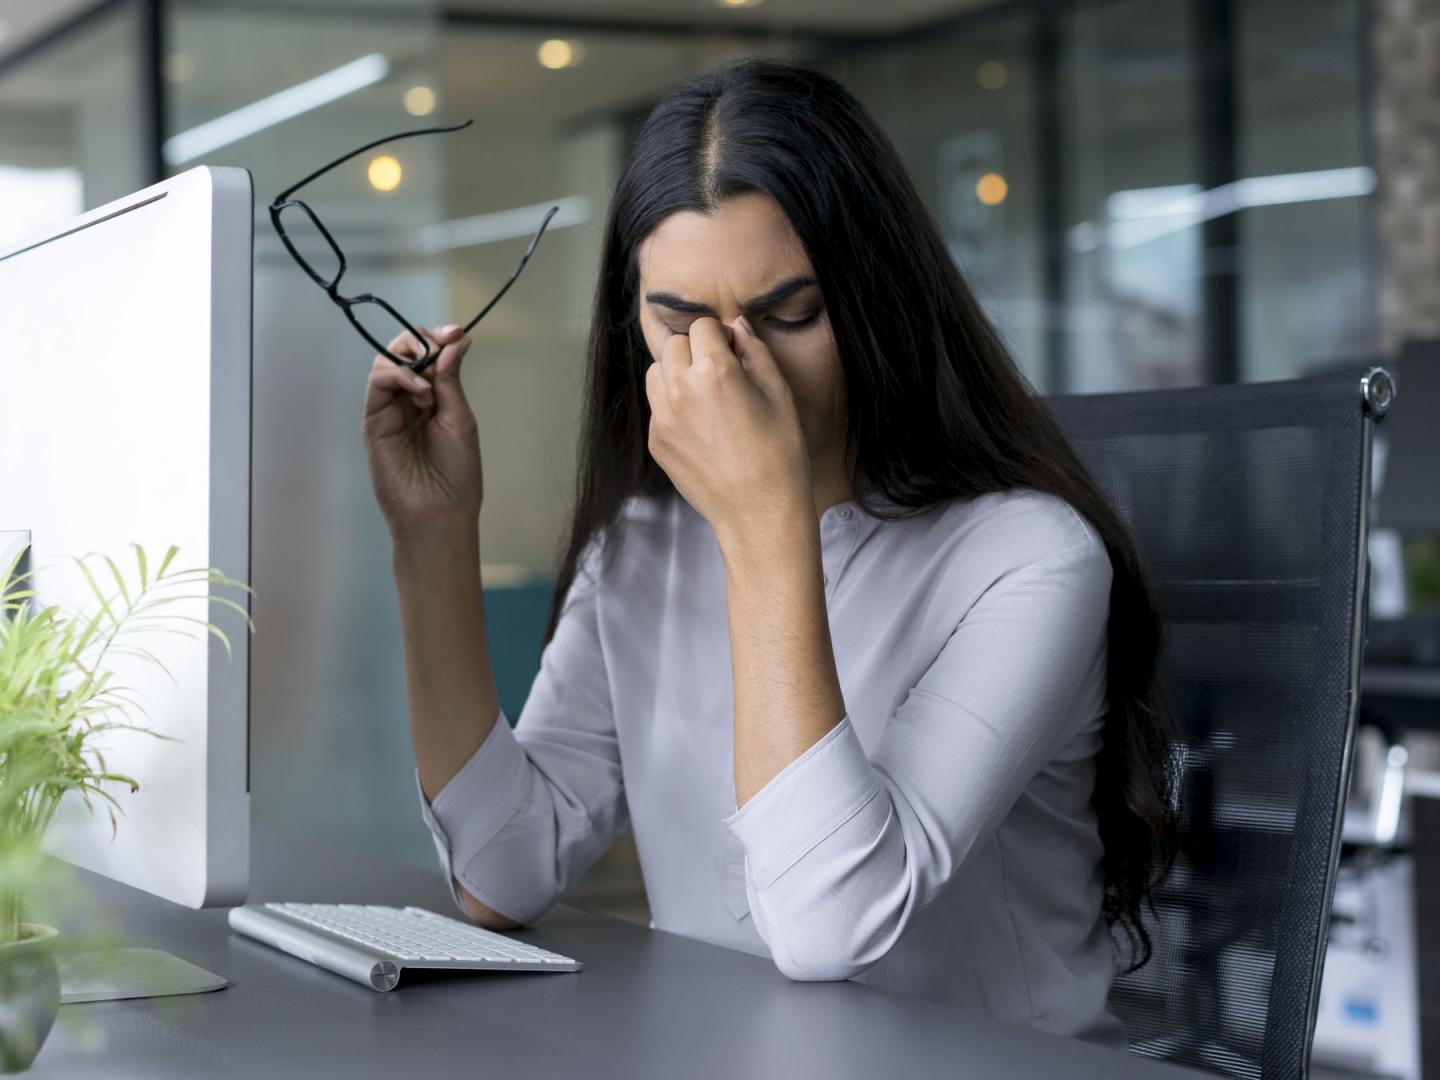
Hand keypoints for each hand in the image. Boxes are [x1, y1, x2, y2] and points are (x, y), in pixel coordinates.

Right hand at [362, 325, 483, 539]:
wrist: (438, 512)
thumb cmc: (456, 472)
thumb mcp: (460, 417)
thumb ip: (451, 379)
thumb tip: (457, 338)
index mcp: (434, 397)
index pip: (429, 354)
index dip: (439, 338)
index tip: (456, 332)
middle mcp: (409, 399)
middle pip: (403, 350)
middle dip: (421, 340)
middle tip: (440, 345)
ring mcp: (389, 408)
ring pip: (386, 361)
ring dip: (409, 357)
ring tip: (430, 379)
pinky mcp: (373, 420)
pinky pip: (377, 382)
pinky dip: (397, 374)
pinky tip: (419, 389)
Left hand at [644, 315, 811, 545]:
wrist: (759, 513)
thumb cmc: (780, 454)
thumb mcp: (779, 394)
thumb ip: (755, 352)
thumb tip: (737, 326)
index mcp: (714, 371)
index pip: (702, 327)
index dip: (721, 336)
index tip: (734, 353)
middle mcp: (680, 390)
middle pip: (674, 345)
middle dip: (696, 351)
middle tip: (721, 374)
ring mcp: (663, 418)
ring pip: (657, 373)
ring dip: (677, 374)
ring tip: (706, 397)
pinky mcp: (657, 442)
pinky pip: (658, 408)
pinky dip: (673, 407)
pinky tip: (702, 428)